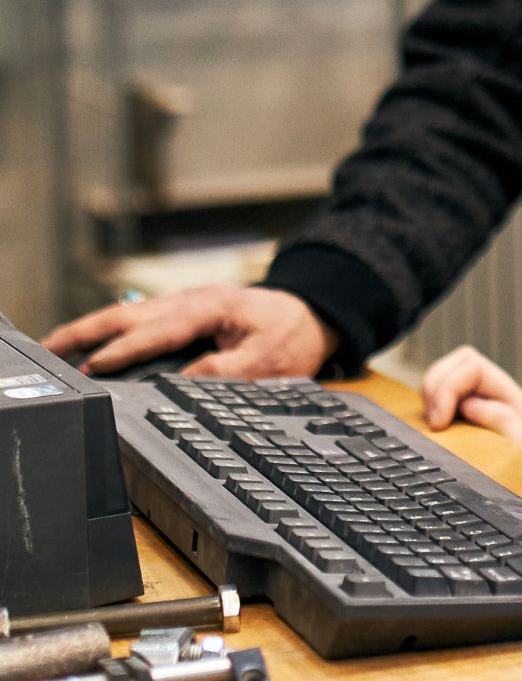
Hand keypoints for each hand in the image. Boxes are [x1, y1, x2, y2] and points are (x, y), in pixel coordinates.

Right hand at [44, 285, 336, 378]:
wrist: (310, 314)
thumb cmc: (291, 336)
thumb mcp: (268, 360)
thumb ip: (227, 369)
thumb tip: (183, 380)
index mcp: (211, 308)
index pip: (159, 330)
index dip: (126, 349)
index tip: (96, 365)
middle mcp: (192, 300)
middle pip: (131, 312)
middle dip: (89, 330)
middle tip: (51, 347)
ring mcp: (185, 303)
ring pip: (129, 312)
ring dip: (92, 327)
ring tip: (56, 345)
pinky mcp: (183, 311)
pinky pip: (139, 317)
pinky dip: (110, 327)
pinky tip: (90, 341)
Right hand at [419, 345, 521, 463]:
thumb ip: (511, 427)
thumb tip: (473, 404)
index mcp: (517, 404)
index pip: (473, 367)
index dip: (448, 387)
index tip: (438, 424)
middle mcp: (499, 401)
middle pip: (459, 363)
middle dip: (436, 385)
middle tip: (434, 425)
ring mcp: (481, 413)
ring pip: (448, 377)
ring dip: (432, 395)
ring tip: (432, 428)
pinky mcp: (466, 429)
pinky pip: (442, 404)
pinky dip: (431, 409)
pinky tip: (433, 433)